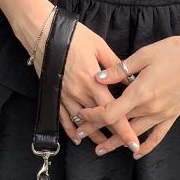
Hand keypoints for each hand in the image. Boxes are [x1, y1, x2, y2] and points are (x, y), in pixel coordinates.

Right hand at [33, 19, 141, 150]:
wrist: (45, 33)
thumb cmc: (74, 36)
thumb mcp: (99, 46)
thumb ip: (116, 65)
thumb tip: (132, 79)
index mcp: (93, 81)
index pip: (113, 110)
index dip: (124, 129)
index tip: (134, 143)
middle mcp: (79, 92)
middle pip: (100, 120)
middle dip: (114, 135)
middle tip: (127, 147)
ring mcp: (66, 95)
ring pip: (82, 122)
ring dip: (94, 135)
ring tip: (106, 145)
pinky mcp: (56, 94)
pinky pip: (63, 117)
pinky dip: (70, 129)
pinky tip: (77, 138)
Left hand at [75, 32, 179, 158]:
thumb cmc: (173, 51)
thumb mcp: (143, 55)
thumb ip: (119, 70)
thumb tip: (98, 78)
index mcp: (140, 92)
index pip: (110, 111)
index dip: (93, 115)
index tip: (81, 115)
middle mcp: (150, 108)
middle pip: (119, 124)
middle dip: (98, 129)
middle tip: (80, 134)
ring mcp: (162, 114)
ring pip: (135, 134)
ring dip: (116, 143)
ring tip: (100, 149)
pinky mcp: (173, 115)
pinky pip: (158, 136)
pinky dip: (146, 146)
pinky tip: (135, 153)